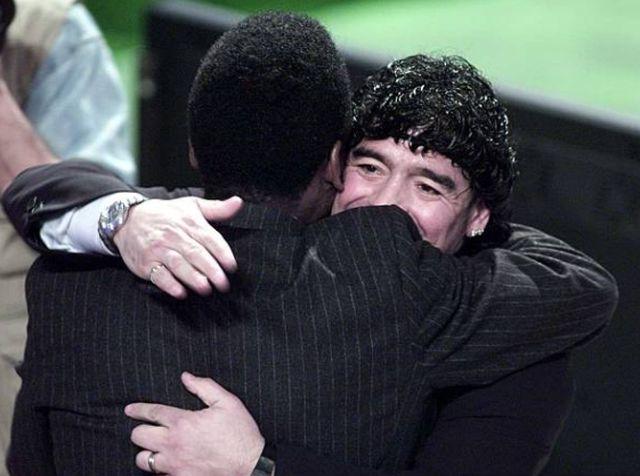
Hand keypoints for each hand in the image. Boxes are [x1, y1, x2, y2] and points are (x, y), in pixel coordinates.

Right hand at [113, 196, 242, 297]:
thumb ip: (217, 208)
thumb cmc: (166, 215)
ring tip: (206, 289)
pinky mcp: (145, 263)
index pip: (210, 238)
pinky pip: (158, 275)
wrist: (128, 218)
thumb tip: (239, 202)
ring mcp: (158, 249)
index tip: (232, 267)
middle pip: (196, 253)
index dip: (222, 253)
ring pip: (178, 264)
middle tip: (223, 284)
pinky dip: (169, 284)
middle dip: (212, 270)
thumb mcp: (191, 206)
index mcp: (189, 223)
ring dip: (193, 278)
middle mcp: (174, 235)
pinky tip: (181, 293)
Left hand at [125, 372, 264, 475]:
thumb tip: (186, 377)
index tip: (130, 409)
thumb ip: (204, 387)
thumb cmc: (241, 434)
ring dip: (146, 452)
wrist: (250, 468)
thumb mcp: (228, 402)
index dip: (138, 409)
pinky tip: (167, 464)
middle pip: (139, 436)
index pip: (152, 413)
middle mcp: (173, 444)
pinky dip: (159, 469)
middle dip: (140, 430)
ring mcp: (174, 465)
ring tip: (155, 448)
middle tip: (147, 429)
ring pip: (142, 459)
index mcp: (183, 422)